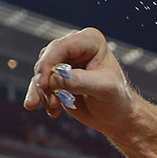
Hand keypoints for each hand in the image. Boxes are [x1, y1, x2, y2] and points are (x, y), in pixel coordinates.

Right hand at [23, 28, 138, 134]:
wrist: (116, 116)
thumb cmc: (117, 99)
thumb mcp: (105, 90)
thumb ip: (81, 82)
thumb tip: (55, 78)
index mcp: (91, 41)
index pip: (62, 46)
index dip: (49, 63)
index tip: (44, 83)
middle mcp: (75, 46)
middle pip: (47, 58)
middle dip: (45, 81)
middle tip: (52, 101)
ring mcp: (64, 61)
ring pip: (41, 72)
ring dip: (44, 92)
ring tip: (54, 108)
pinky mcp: (56, 76)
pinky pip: (39, 84)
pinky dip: (41, 97)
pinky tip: (53, 111)